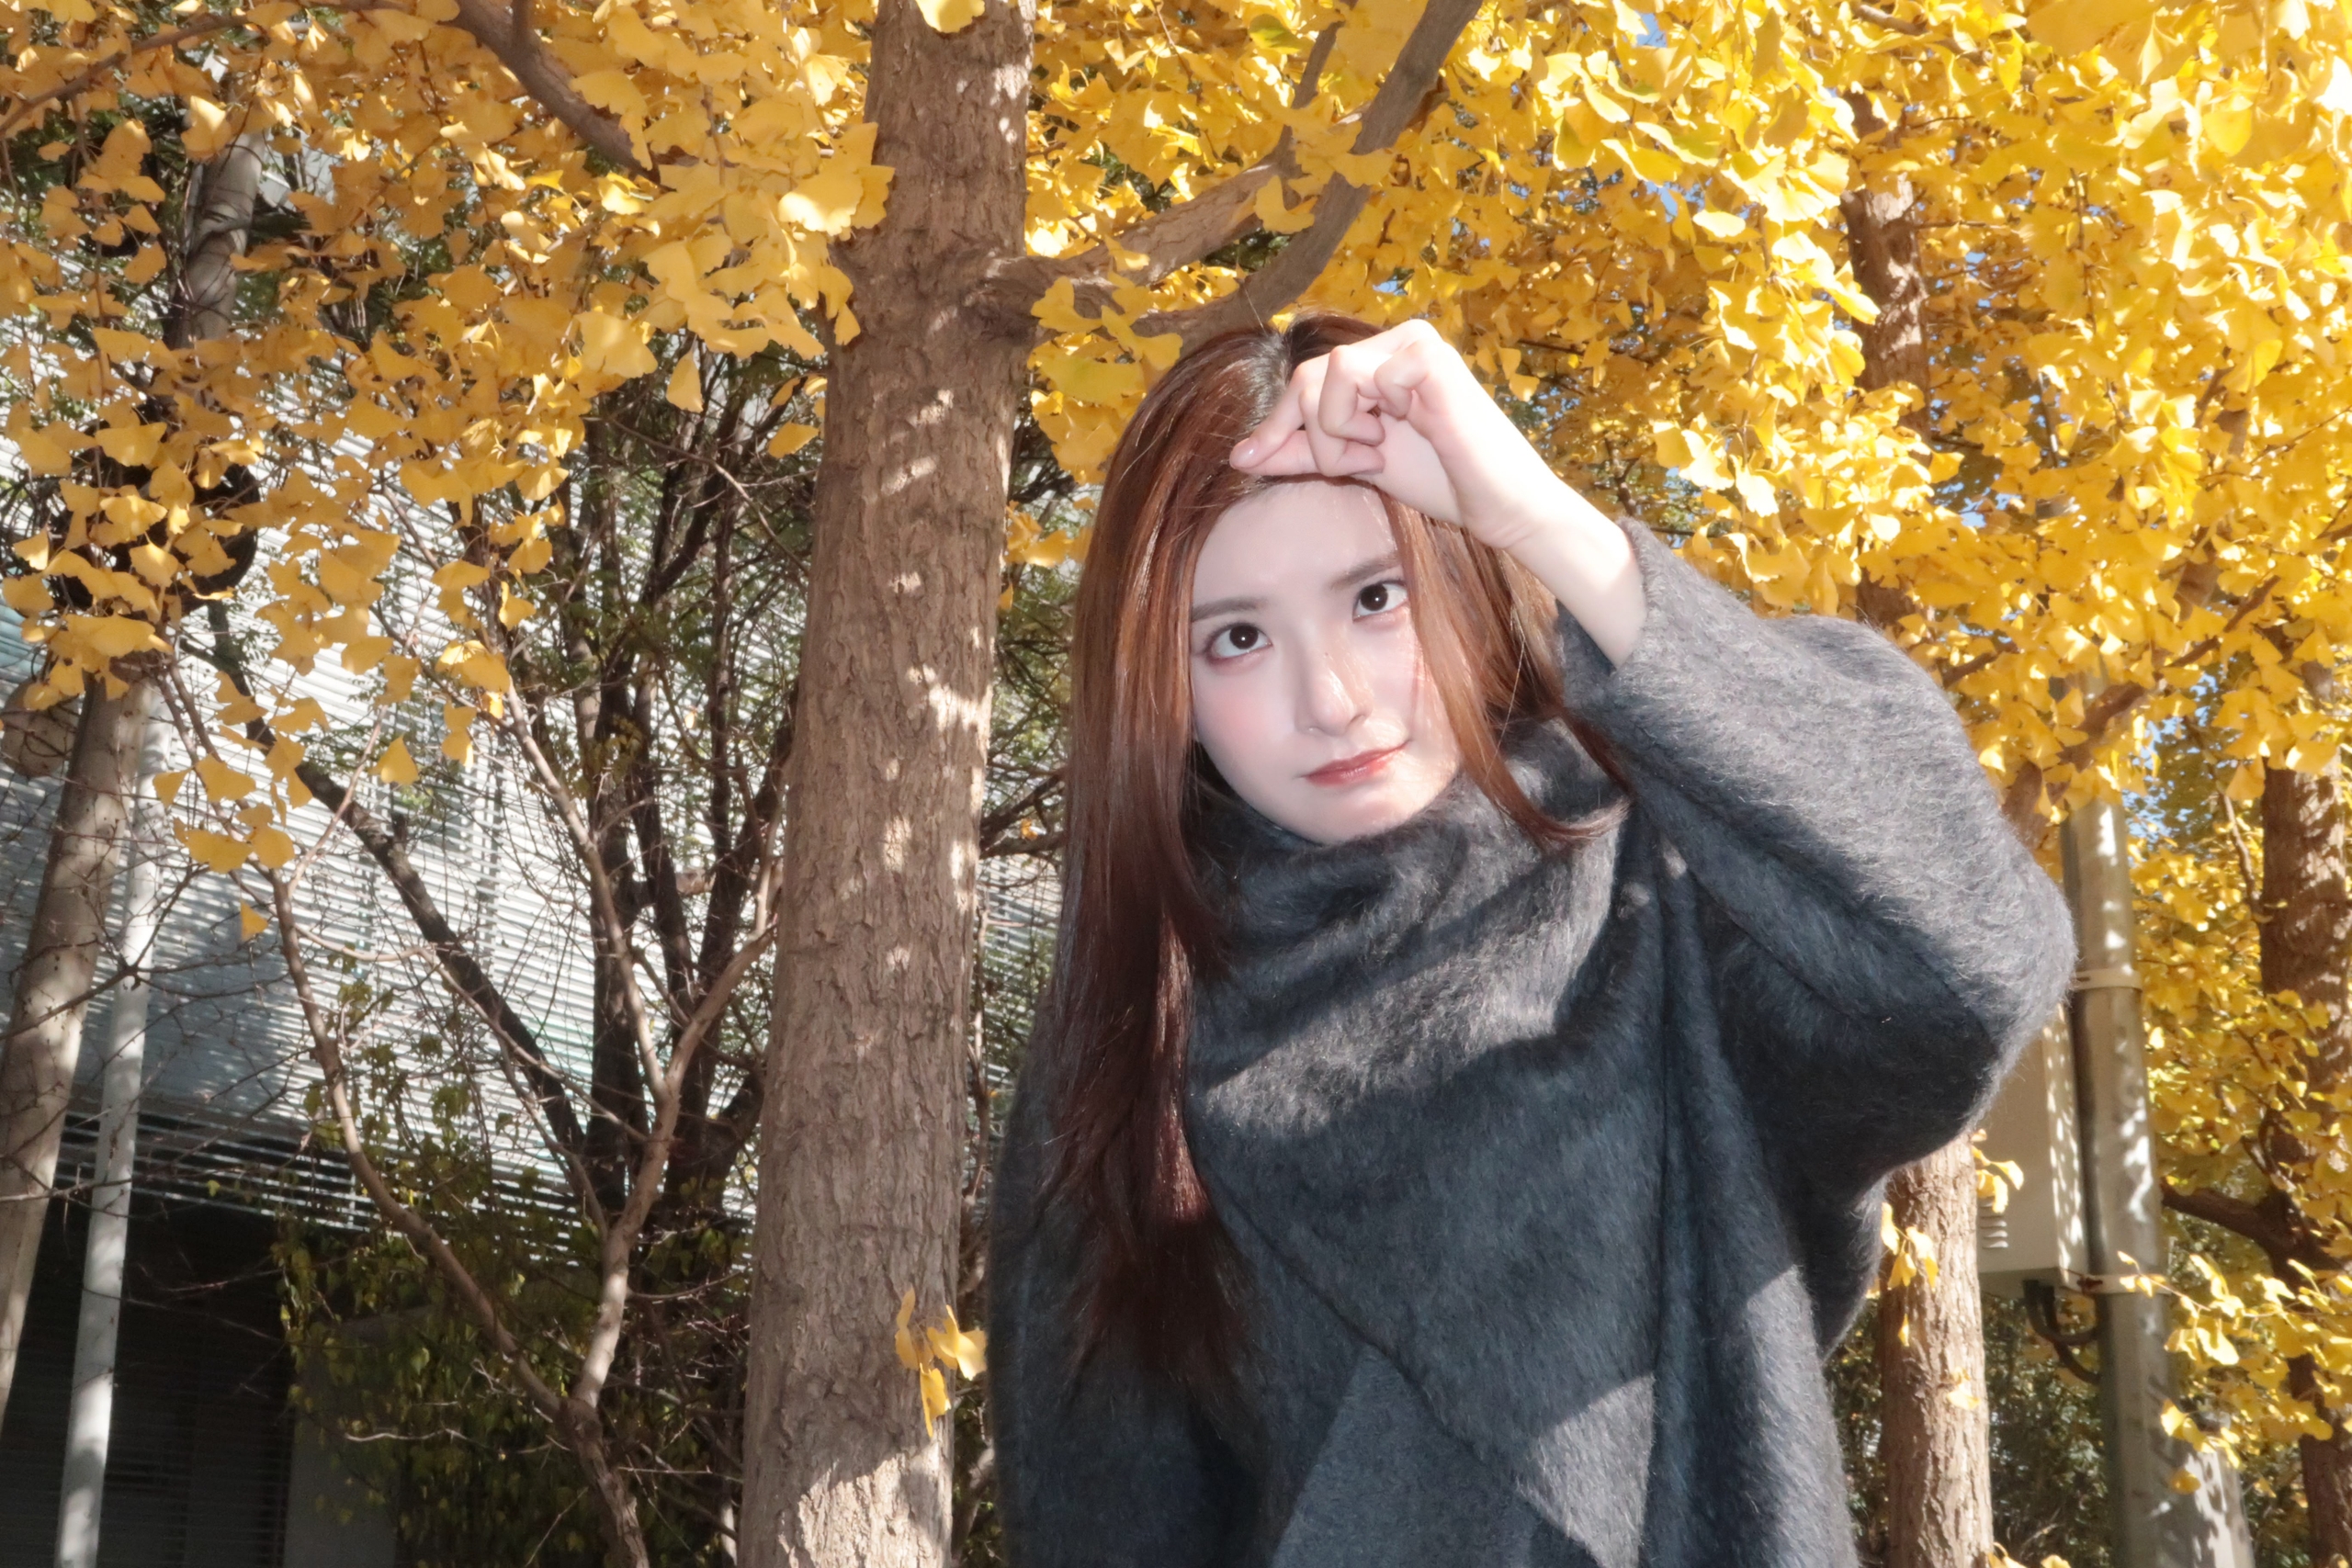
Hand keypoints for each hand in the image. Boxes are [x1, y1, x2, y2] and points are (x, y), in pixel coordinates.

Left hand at [1227, 319, 1571, 554]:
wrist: (1500, 508)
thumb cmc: (1440, 480)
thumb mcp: (1356, 463)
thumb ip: (1300, 454)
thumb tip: (1238, 455)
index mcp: (1379, 359)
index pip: (1302, 380)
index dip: (1276, 425)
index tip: (1254, 461)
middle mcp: (1397, 340)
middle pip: (1306, 377)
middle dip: (1314, 435)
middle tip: (1359, 461)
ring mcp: (1415, 344)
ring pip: (1329, 375)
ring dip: (1338, 431)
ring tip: (1380, 452)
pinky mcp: (1429, 357)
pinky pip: (1362, 377)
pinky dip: (1370, 418)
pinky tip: (1406, 434)